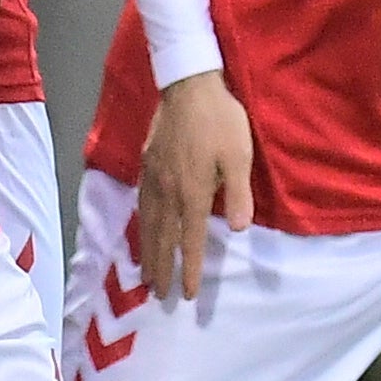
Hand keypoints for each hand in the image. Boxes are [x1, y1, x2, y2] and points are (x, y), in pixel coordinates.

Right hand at [137, 71, 252, 299]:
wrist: (189, 85)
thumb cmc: (220, 121)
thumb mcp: (240, 156)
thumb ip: (238, 195)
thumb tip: (238, 230)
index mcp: (193, 192)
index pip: (191, 240)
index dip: (190, 269)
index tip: (187, 295)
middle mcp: (169, 190)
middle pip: (163, 238)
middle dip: (162, 268)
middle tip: (157, 294)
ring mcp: (154, 176)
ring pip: (147, 223)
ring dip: (146, 252)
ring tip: (144, 273)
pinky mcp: (146, 163)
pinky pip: (141, 203)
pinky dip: (139, 224)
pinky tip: (141, 230)